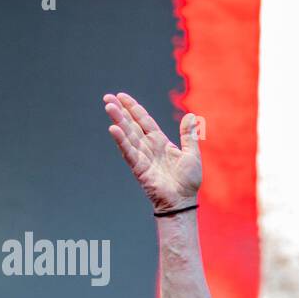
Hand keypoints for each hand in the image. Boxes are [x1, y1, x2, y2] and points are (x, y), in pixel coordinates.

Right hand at [103, 91, 201, 212]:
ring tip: (108, 106)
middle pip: (132, 124)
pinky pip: (129, 152)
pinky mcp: (139, 168)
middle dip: (121, 111)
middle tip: (107, 97)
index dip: (134, 108)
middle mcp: (149, 147)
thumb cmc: (188, 181)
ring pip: (128, 135)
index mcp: (160, 142)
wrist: (183, 201)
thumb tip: (191, 117)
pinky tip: (113, 129)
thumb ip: (188, 136)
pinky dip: (121, 140)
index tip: (122, 96)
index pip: (144, 121)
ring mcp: (142, 157)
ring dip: (118, 120)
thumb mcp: (191, 154)